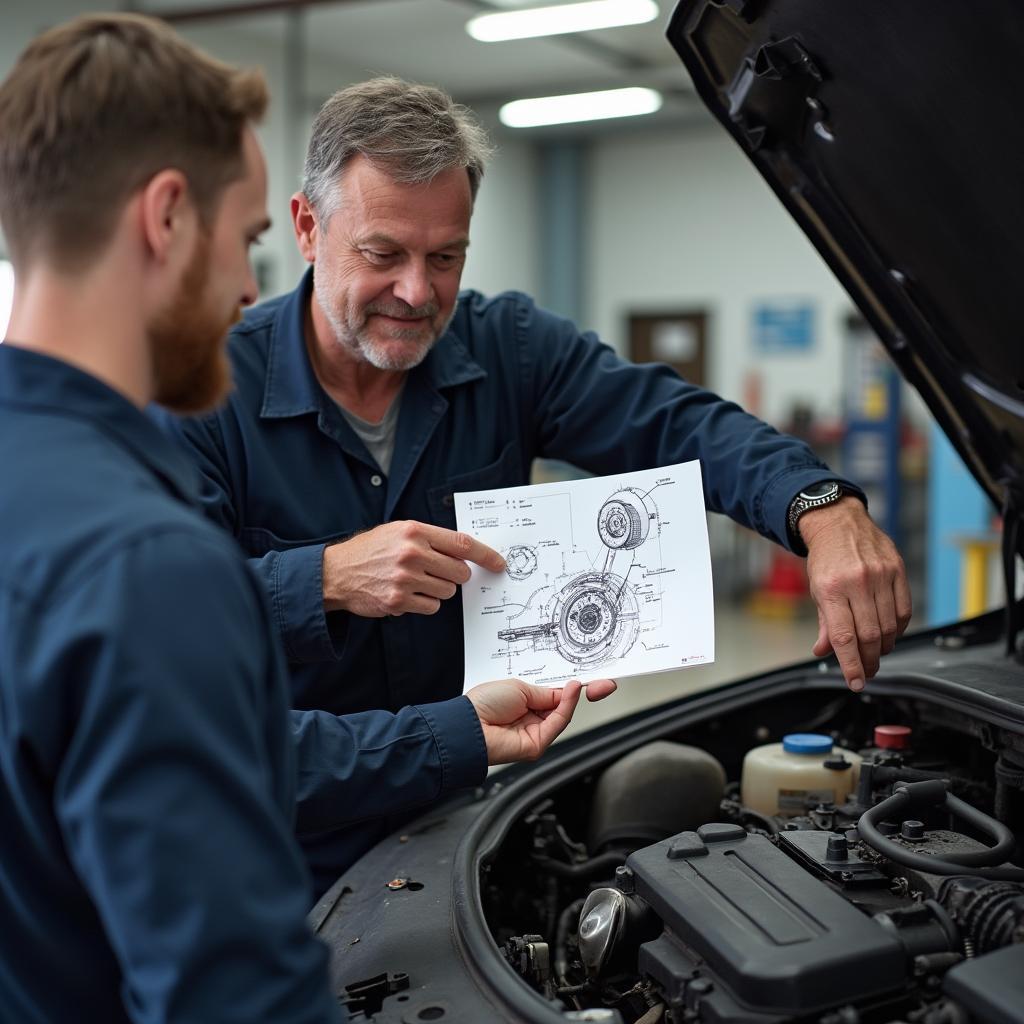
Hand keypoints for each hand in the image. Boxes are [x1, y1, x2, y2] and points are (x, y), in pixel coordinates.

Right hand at [322, 521, 504, 616]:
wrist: (335, 572)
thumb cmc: (371, 550)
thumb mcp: (398, 531)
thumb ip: (430, 538)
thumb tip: (465, 552)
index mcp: (414, 531)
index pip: (462, 544)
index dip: (485, 555)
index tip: (498, 563)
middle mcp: (411, 553)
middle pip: (459, 572)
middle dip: (456, 576)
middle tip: (440, 573)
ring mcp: (405, 579)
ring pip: (447, 591)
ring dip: (438, 590)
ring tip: (416, 582)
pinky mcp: (398, 601)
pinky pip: (431, 606)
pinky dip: (424, 603)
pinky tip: (407, 594)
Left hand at [466, 677, 617, 764]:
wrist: (469, 725)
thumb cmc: (484, 704)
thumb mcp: (520, 688)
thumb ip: (546, 693)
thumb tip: (567, 690)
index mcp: (526, 703)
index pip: (556, 696)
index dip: (574, 688)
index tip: (593, 679)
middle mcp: (532, 718)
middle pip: (565, 706)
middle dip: (585, 694)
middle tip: (606, 683)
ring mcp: (536, 732)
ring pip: (564, 714)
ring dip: (574, 698)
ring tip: (580, 683)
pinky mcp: (537, 744)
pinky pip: (558, 723)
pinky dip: (567, 706)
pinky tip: (571, 692)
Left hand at [801, 497, 911, 691]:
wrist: (838, 522)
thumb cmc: (825, 559)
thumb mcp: (816, 589)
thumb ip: (824, 623)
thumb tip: (824, 652)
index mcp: (831, 589)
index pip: (844, 636)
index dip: (851, 664)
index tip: (855, 683)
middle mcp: (857, 582)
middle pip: (870, 635)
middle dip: (869, 661)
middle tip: (866, 672)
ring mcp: (880, 575)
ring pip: (889, 626)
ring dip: (883, 647)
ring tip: (876, 654)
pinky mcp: (897, 570)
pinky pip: (904, 610)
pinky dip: (898, 628)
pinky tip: (889, 633)